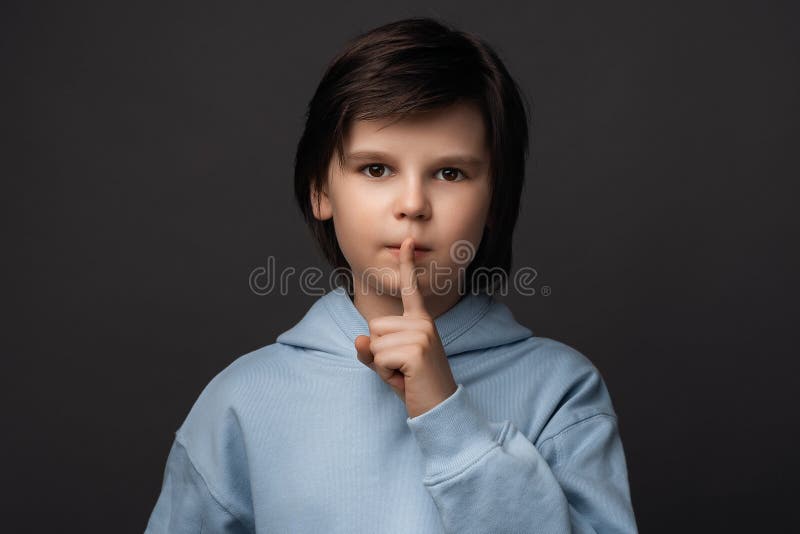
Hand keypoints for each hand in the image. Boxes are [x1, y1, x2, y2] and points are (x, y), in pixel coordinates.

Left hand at [355, 237, 458, 418]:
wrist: (440, 409)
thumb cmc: (415, 385)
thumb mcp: (389, 365)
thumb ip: (372, 351)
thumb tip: (359, 338)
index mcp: (422, 321)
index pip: (411, 289)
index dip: (407, 265)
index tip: (407, 240)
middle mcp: (424, 323)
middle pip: (375, 325)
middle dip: (380, 352)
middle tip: (403, 368)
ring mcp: (422, 335)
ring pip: (375, 343)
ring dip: (382, 364)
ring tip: (405, 373)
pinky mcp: (416, 351)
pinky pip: (378, 357)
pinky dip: (385, 373)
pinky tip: (406, 379)